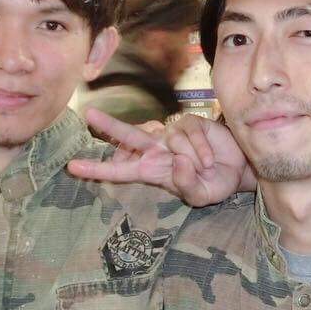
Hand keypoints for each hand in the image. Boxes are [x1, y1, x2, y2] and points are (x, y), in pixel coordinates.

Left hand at [68, 108, 254, 205]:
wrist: (238, 169)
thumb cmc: (214, 184)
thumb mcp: (201, 196)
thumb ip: (186, 186)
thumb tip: (178, 162)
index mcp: (152, 171)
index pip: (120, 170)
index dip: (97, 169)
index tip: (72, 167)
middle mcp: (157, 151)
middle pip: (129, 136)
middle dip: (109, 125)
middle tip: (88, 113)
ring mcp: (172, 135)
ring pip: (171, 139)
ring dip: (193, 157)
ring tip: (206, 167)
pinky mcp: (188, 123)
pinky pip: (188, 133)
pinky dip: (202, 149)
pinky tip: (210, 157)